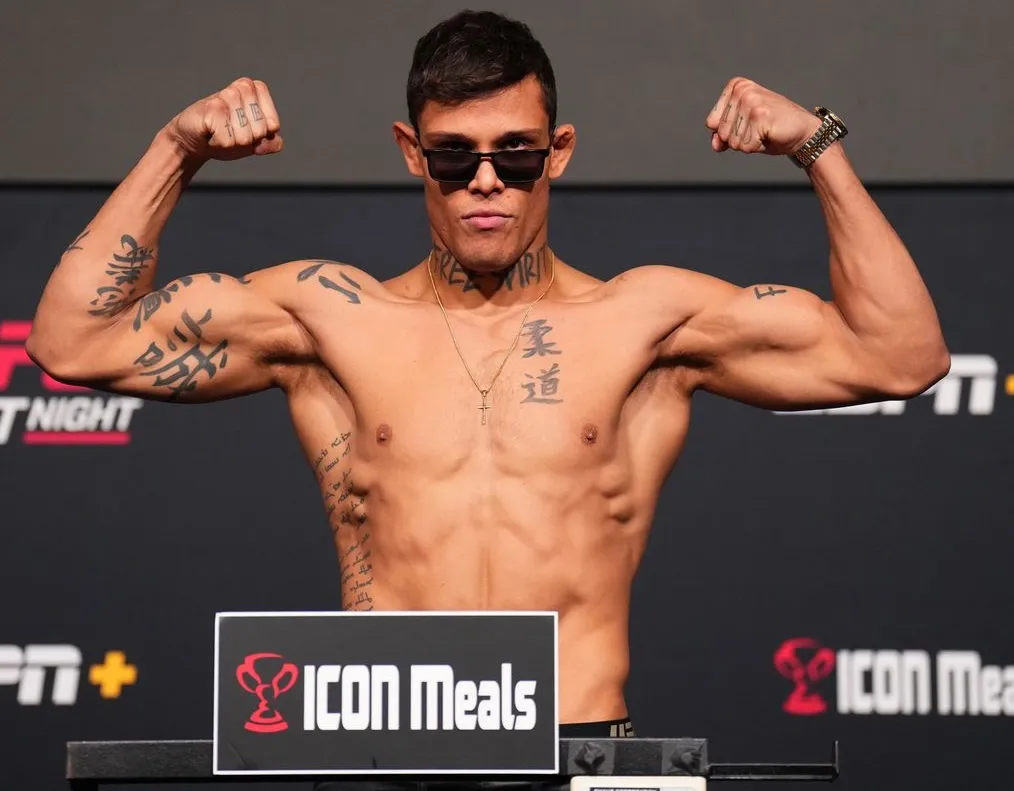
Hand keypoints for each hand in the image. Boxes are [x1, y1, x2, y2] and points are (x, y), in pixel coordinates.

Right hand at [165, 77, 283, 161]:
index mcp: (256, 90)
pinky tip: (211, 132)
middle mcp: (243, 88)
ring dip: (232, 142)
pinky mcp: (212, 107)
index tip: (245, 129)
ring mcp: (227, 96)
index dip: (260, 135)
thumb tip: (277, 141)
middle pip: (261, 131)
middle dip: (246, 140)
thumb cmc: (223, 136)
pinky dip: (220, 143)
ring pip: (245, 137)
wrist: (193, 140)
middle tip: (230, 131)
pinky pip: (228, 140)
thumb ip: (270, 143)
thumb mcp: (252, 142)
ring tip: (220, 131)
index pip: (274, 125)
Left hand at [705, 77, 821, 155]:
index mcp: (735, 86)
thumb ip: (723, 136)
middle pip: (721, 132)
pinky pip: (746, 146)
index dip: (728, 132)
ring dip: (749, 143)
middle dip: (739, 139)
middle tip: (759, 129)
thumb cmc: (771, 130)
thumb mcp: (741, 131)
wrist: (802, 131)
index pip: (711, 122)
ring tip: (765, 131)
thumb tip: (716, 143)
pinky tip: (770, 134)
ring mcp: (751, 101)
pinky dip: (757, 147)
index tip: (748, 123)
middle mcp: (742, 90)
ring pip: (733, 141)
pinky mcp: (760, 115)